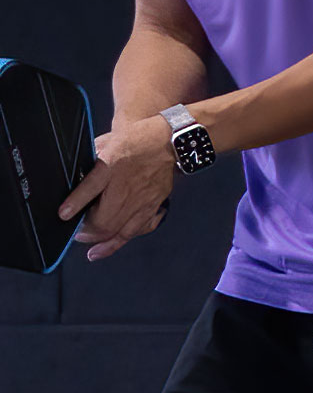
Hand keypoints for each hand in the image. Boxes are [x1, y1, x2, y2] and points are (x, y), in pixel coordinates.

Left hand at [63, 116, 175, 260]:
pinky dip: (129, 236)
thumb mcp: (106, 144)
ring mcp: (144, 200)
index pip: (90, 191)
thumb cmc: (138, 140)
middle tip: (78, 235)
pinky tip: (121, 239)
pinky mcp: (155, 204)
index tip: (63, 216)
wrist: (168, 140)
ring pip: (124, 231)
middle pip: (106, 222)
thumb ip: (91, 161)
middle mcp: (128, 190)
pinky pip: (142, 227)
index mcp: (112, 170)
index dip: (74, 206)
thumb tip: (75, 174)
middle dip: (89, 233)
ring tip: (95, 252)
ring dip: (107, 243)